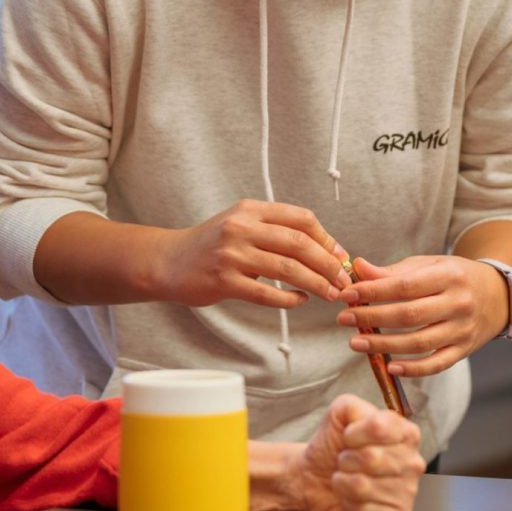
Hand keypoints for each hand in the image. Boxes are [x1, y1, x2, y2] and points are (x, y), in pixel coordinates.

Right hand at [161, 200, 346, 308]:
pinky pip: (266, 293)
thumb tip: (324, 248)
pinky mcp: (224, 281)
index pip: (301, 218)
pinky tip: (300, 301)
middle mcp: (242, 227)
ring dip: (315, 283)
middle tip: (344, 280)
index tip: (341, 256)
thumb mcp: (241, 224)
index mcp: (251, 209)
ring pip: (288, 268)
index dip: (327, 238)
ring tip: (330, 294)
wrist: (168, 261)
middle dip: (328, 263)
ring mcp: (232, 254)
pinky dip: (289, 299)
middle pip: (300, 243)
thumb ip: (275, 230)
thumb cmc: (211, 245)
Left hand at [265, 394, 423, 510]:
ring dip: (344, 483)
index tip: (347, 437)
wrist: (317, 479)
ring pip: (363, 486)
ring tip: (348, 479)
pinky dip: (349, 505)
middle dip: (346, 459)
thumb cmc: (334, 446)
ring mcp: (409, 490)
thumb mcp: (340, 414)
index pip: (377, 427)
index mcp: (406, 432)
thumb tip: (364, 417)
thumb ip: (352, 406)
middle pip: (370, 458)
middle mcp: (413, 461)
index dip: (353, 433)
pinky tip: (352, 499)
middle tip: (346, 461)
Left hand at [337, 254, 507, 377]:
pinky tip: (390, 366)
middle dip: (372, 318)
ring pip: (420, 342)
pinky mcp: (464, 350)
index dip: (373, 291)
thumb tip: (358, 269)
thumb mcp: (429, 265)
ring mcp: (463, 329)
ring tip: (356, 342)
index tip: (347, 295)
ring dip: (384, 344)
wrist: (497, 295)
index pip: (405, 286)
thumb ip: (393, 272)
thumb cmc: (455, 276)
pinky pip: (437, 364)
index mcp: (448, 276)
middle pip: (409, 315)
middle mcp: (459, 303)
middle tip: (345, 319)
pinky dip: (413, 368)